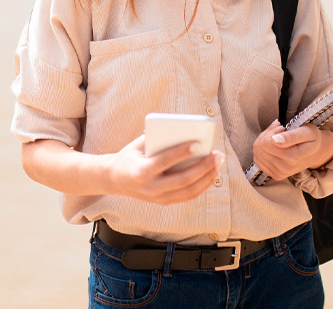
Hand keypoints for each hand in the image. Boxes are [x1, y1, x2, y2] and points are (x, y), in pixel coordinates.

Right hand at [106, 135, 224, 205]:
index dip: (182, 152)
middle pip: (182, 179)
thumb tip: (183, 132)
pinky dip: (202, 186)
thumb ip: (157, 138)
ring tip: (218, 164)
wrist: (114, 179)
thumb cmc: (130, 156)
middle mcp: (150, 188)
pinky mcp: (163, 202)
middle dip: (203, 167)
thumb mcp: (137, 145)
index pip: (165, 161)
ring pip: (188, 191)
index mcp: (141, 171)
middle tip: (217, 154)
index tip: (198, 142)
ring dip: (207, 177)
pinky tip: (211, 174)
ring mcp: (157, 198)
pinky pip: (187, 196)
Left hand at [252, 121, 332, 181]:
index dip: (271, 131)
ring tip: (277, 137)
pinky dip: (263, 151)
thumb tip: (274, 140)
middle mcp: (284, 169)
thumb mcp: (306, 132)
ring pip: (257, 153)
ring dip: (264, 141)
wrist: (317, 153)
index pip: (264, 142)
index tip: (281, 128)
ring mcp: (279, 174)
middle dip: (266, 135)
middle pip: (259, 147)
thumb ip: (290, 136)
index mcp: (291, 158)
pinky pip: (258, 160)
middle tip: (279, 131)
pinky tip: (274, 146)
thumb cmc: (312, 139)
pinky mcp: (275, 175)